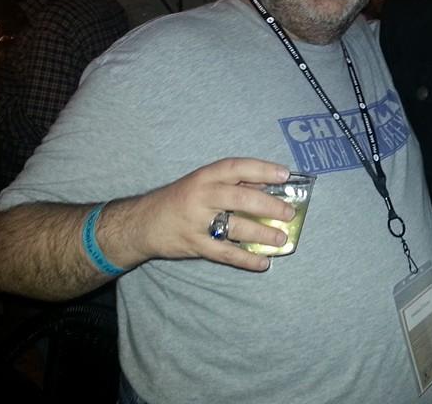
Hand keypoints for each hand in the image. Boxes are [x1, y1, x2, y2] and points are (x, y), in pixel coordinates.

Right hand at [110, 158, 294, 272]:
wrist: (142, 222)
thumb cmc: (180, 199)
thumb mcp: (202, 182)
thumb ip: (232, 182)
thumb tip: (268, 182)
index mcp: (205, 176)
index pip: (237, 167)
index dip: (262, 169)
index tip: (285, 174)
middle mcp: (202, 196)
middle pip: (241, 198)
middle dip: (269, 206)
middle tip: (289, 213)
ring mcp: (197, 222)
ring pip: (235, 227)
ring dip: (262, 234)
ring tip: (282, 240)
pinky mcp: (194, 245)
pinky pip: (225, 253)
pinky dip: (246, 259)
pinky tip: (263, 263)